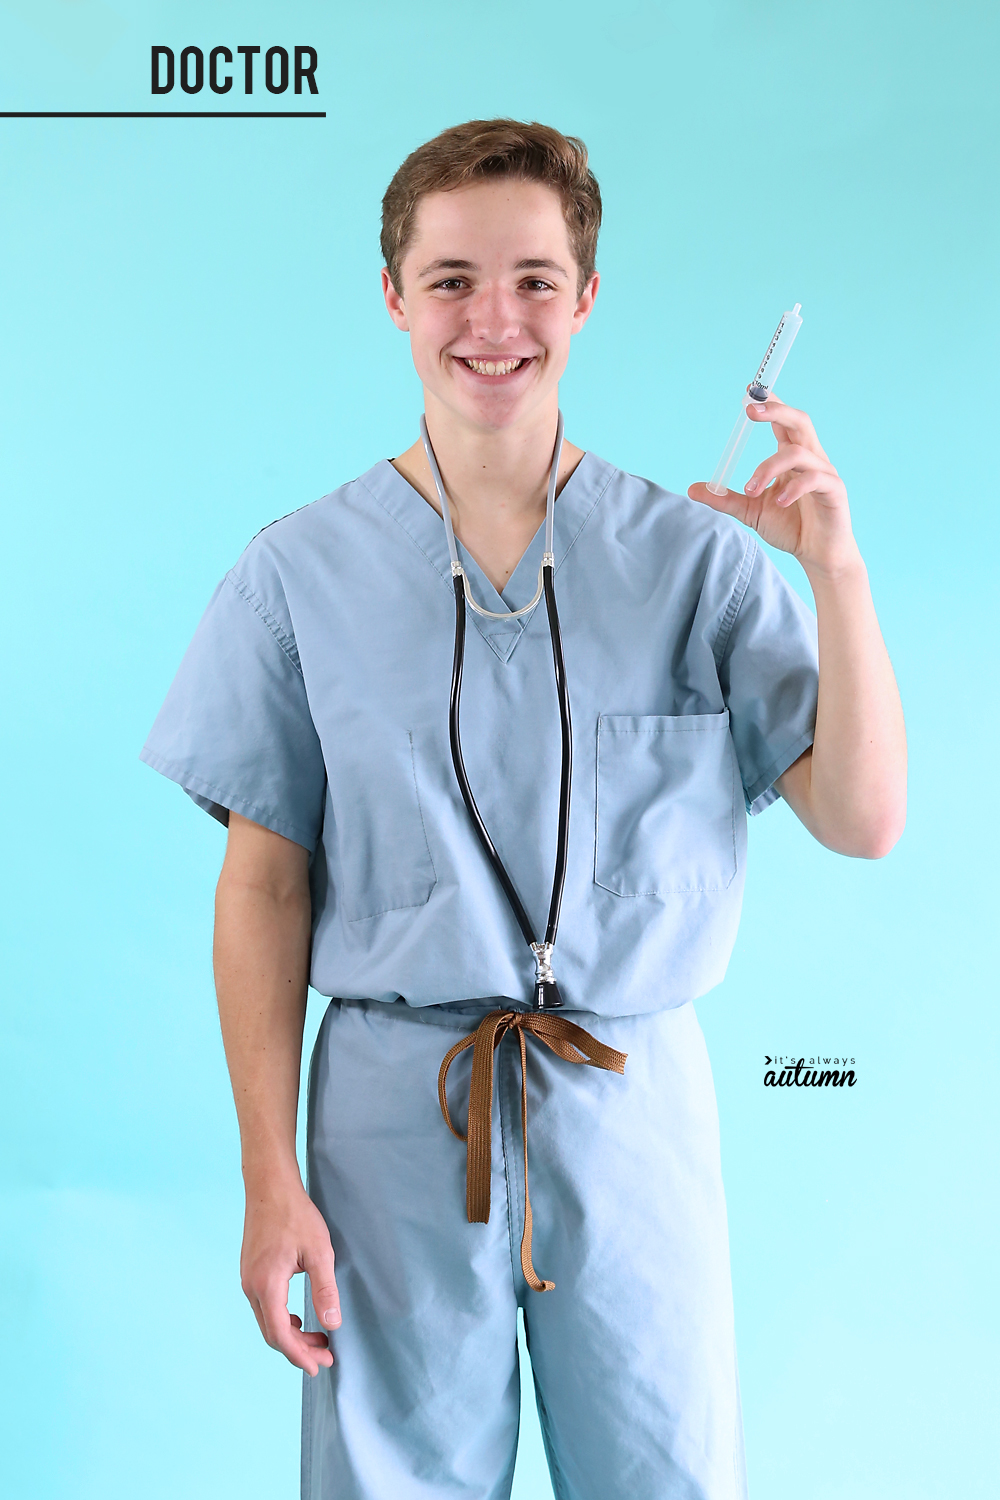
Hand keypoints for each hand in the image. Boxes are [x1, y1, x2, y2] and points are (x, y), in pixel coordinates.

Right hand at [240, 1178, 340, 1376]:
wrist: (269, 1186)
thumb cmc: (295, 1215)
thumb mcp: (319, 1251)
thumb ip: (325, 1290)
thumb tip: (332, 1325)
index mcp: (266, 1285)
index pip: (280, 1334)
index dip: (300, 1355)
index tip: (320, 1366)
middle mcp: (251, 1287)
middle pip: (272, 1333)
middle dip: (298, 1349)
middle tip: (325, 1356)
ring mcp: (248, 1279)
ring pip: (267, 1320)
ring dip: (291, 1335)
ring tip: (318, 1338)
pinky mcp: (250, 1272)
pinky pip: (264, 1307)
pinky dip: (282, 1319)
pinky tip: (300, 1318)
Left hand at [688, 394, 860, 579]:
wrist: (818, 555)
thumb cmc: (790, 527)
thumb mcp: (751, 511)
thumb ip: (726, 499)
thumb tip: (693, 489)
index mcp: (792, 457)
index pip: (782, 422)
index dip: (770, 404)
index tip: (750, 390)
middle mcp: (810, 458)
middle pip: (798, 421)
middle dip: (775, 411)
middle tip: (750, 412)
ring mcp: (825, 473)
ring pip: (798, 452)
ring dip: (769, 467)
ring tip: (751, 490)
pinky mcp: (835, 491)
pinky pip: (816, 479)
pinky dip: (794, 488)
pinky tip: (778, 502)